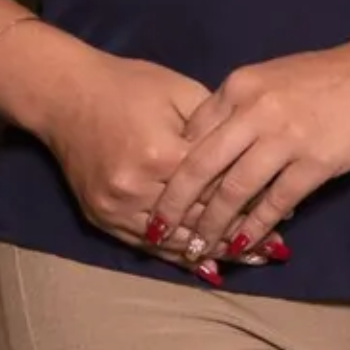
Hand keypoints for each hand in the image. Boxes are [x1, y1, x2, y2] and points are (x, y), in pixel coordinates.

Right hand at [28, 47, 286, 282]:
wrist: (66, 94)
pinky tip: (205, 264)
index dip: (249, 201)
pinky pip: (146, 246)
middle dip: (238, 235)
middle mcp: (137, 187)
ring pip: (173, 240)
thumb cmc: (129, 85)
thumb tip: (251, 156)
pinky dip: (178, 255)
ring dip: (212, 252)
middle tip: (275, 250)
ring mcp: (115, 208)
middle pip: (197, 219)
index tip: (283, 218)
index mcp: (161, 151)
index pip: (215, 186)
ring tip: (249, 261)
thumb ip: (214, 124)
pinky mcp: (100, 219)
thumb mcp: (178, 90)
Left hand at [152, 41, 349, 263]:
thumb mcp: (270, 79)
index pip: (192, 134)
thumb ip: (237, 106)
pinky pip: (274, 203)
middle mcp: (256, 109)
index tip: (156, 196)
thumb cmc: (324, 77)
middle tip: (158, 232)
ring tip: (197, 248)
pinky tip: (242, 245)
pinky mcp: (315, 162)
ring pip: (234, 191)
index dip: (171, 170)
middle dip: (175, 205)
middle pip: (201, 165)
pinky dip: (254, 228)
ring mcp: (286, 137)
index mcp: (240, 85)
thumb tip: (203, 143)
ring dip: (211, 225)